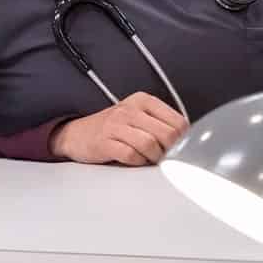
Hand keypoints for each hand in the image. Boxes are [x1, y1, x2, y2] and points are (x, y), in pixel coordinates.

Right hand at [49, 93, 187, 165]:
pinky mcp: (104, 142)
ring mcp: (116, 125)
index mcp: (144, 100)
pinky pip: (131, 155)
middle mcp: (131, 109)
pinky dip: (137, 162)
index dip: (182, 139)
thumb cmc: (114, 127)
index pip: (178, 121)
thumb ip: (161, 124)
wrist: (76, 134)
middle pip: (167, 134)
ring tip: (149, 159)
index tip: (178, 148)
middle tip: (164, 157)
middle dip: (169, 151)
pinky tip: (134, 160)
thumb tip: (186, 141)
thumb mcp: (139, 116)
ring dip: (153, 158)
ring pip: (150, 145)